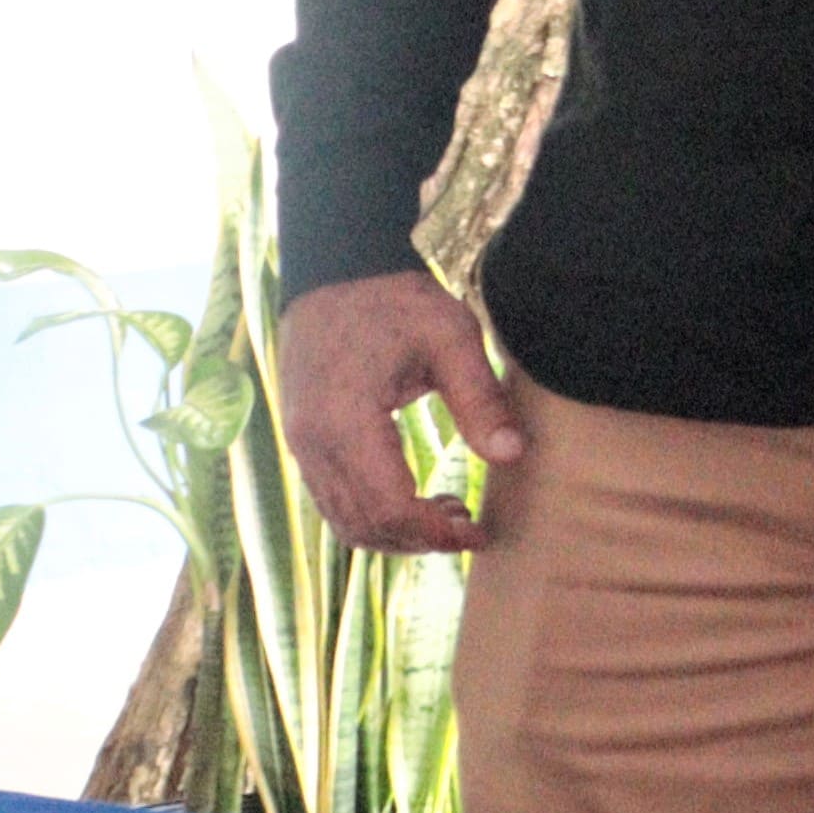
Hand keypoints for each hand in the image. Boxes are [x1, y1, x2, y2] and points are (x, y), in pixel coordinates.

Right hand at [271, 270, 522, 554]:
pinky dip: (371, 514)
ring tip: (448, 514)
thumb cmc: (396, 301)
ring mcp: (301, 443)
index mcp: (346, 420)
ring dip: (394, 533)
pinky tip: (415, 498)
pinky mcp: (302, 439)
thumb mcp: (451, 339)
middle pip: (363, 524)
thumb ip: (481, 399)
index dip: (435, 531)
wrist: (338, 273)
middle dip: (419, 540)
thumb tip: (513, 455)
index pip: (388, 506)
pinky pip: (331, 498)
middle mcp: (312, 442)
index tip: (479, 532)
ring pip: (342, 519)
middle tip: (470, 527)